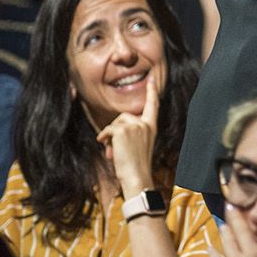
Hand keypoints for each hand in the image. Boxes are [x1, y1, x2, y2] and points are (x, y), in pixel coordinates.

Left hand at [97, 68, 158, 197]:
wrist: (137, 178)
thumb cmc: (136, 167)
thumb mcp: (138, 146)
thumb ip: (131, 133)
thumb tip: (112, 132)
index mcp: (151, 127)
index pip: (152, 105)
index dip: (152, 91)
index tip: (153, 79)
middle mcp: (145, 124)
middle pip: (124, 116)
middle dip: (115, 130)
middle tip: (114, 150)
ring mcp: (135, 126)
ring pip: (115, 123)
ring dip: (109, 137)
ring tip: (112, 153)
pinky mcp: (123, 130)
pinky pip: (108, 129)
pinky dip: (104, 138)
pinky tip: (107, 151)